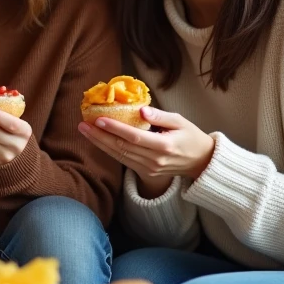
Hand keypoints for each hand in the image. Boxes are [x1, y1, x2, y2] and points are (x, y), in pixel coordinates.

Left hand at [78, 107, 214, 194]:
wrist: (201, 162)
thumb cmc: (191, 136)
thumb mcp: (181, 121)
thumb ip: (161, 116)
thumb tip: (141, 111)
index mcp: (164, 146)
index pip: (134, 137)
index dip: (115, 129)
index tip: (99, 119)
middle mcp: (154, 160)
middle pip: (122, 148)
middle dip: (100, 136)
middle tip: (83, 124)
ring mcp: (149, 169)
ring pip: (119, 156)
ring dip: (100, 144)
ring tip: (85, 131)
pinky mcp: (145, 172)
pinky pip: (123, 160)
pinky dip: (109, 151)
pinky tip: (98, 141)